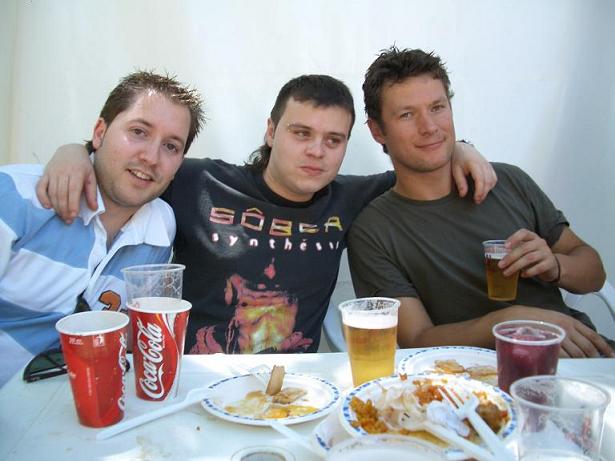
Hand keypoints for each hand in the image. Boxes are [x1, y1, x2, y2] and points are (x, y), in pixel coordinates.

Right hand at [35, 144, 96, 223]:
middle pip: (61, 194)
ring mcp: (52, 173)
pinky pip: (40, 186)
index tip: (73, 216)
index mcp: (77, 173)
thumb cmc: (83, 166)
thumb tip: (94, 208)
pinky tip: (48, 206)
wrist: (70, 150)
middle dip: (64, 209)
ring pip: (52, 192)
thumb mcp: (91, 177)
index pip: (73, 191)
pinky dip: (42, 197)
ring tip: (61, 216)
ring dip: (56, 206)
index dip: (72, 204)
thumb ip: (92, 193)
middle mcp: (63, 173)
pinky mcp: (45, 173)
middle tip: (68, 220)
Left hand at [451, 141, 496, 203]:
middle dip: (484, 193)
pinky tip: (484, 190)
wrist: (462, 148)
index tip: (475, 199)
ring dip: (488, 190)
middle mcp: (484, 164)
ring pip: (493, 180)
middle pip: (488, 181)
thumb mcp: (455, 170)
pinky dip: (490, 185)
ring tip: (480, 197)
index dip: (480, 191)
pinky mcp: (489, 166)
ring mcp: (488, 164)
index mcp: (474, 164)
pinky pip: (494, 177)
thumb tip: (463, 195)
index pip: (481, 180)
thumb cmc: (457, 159)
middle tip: (477, 201)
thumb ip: (460, 182)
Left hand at [500, 229, 557, 280]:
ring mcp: (546, 252)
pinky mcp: (550, 263)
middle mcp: (540, 242)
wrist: (552, 265)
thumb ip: (514, 250)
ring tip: (506, 272)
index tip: (505, 246)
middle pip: (524, 248)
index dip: (514, 238)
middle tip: (500, 265)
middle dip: (510, 257)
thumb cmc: (533, 256)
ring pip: (529, 258)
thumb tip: (496, 255)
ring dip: (516, 266)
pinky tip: (522, 275)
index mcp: (532, 237)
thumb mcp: (525, 250)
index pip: (524, 233)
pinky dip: (528, 272)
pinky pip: (538, 267)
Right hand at [500, 306, 614, 357]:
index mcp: (571, 321)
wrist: (516, 318)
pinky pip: (566, 357)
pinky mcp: (551, 344)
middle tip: (594, 364)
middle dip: (593, 357)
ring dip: (581, 361)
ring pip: (578, 354)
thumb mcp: (556, 318)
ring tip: (580, 365)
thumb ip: (570, 328)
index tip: (611, 355)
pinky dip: (569, 362)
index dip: (604, 347)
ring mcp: (560, 337)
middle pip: (588, 348)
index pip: (593, 336)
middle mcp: (568, 328)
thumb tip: (582, 342)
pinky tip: (568, 364)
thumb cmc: (535, 319)